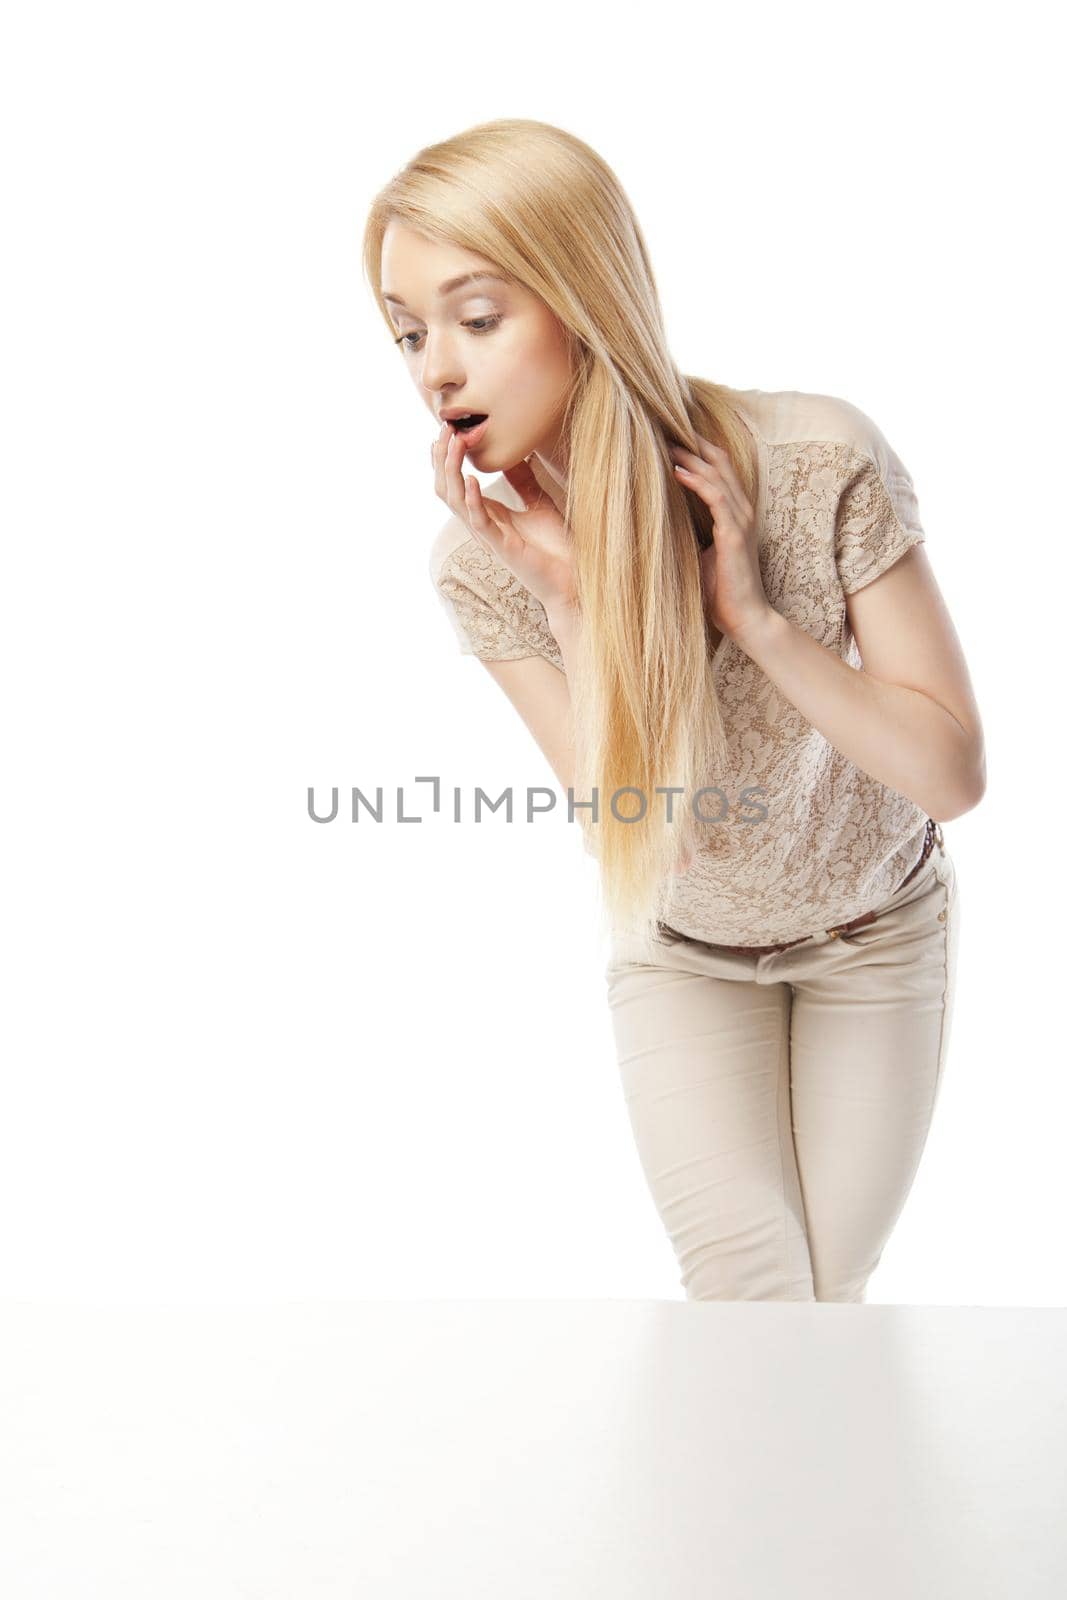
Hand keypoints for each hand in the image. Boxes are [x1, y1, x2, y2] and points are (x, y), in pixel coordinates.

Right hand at [433, 421, 576, 615]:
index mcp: (487, 514)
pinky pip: (479, 521)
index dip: (448, 456)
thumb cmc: (556, 547)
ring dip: (452, 470)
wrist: (573, 579)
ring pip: (455, 501)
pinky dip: (473, 499)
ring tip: (454, 444)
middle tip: (446, 428)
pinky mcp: (502, 547)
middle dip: (442, 457)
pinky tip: (473, 478)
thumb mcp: (538, 502)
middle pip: (446, 488)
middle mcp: (481, 525)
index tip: (451, 428)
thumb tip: (513, 454)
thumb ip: (522, 480)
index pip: (455, 483)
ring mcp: (489, 536)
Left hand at [669, 437, 772, 647]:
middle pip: (718, 461)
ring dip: (690, 457)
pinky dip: (697, 481)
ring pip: (717, 474)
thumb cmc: (720, 591)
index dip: (696, 449)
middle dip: (691, 442)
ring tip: (665, 443)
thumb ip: (686, 533)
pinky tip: (678, 472)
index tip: (668, 436)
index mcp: (733, 512)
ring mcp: (740, 520)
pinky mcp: (735, 534)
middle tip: (663, 427)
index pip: (717, 468)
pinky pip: (716, 497)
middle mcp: (741, 509)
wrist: (744, 617)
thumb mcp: (697, 554)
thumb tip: (655, 523)